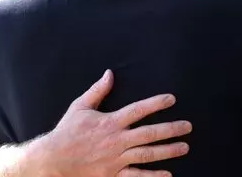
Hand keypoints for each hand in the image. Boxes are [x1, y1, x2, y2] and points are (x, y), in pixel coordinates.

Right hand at [39, 70, 190, 176]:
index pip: (138, 110)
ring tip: (184, 147)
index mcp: (110, 122)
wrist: (54, 160)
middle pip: (149, 133)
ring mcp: (116, 159)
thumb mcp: (80, 106)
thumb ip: (97, 90)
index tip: (171, 99)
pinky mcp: (113, 174)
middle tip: (188, 126)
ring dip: (168, 151)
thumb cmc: (67, 132)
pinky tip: (168, 174)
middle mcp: (117, 140)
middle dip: (171, 129)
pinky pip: (136, 176)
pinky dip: (152, 176)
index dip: (156, 103)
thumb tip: (109, 73)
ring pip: (147, 154)